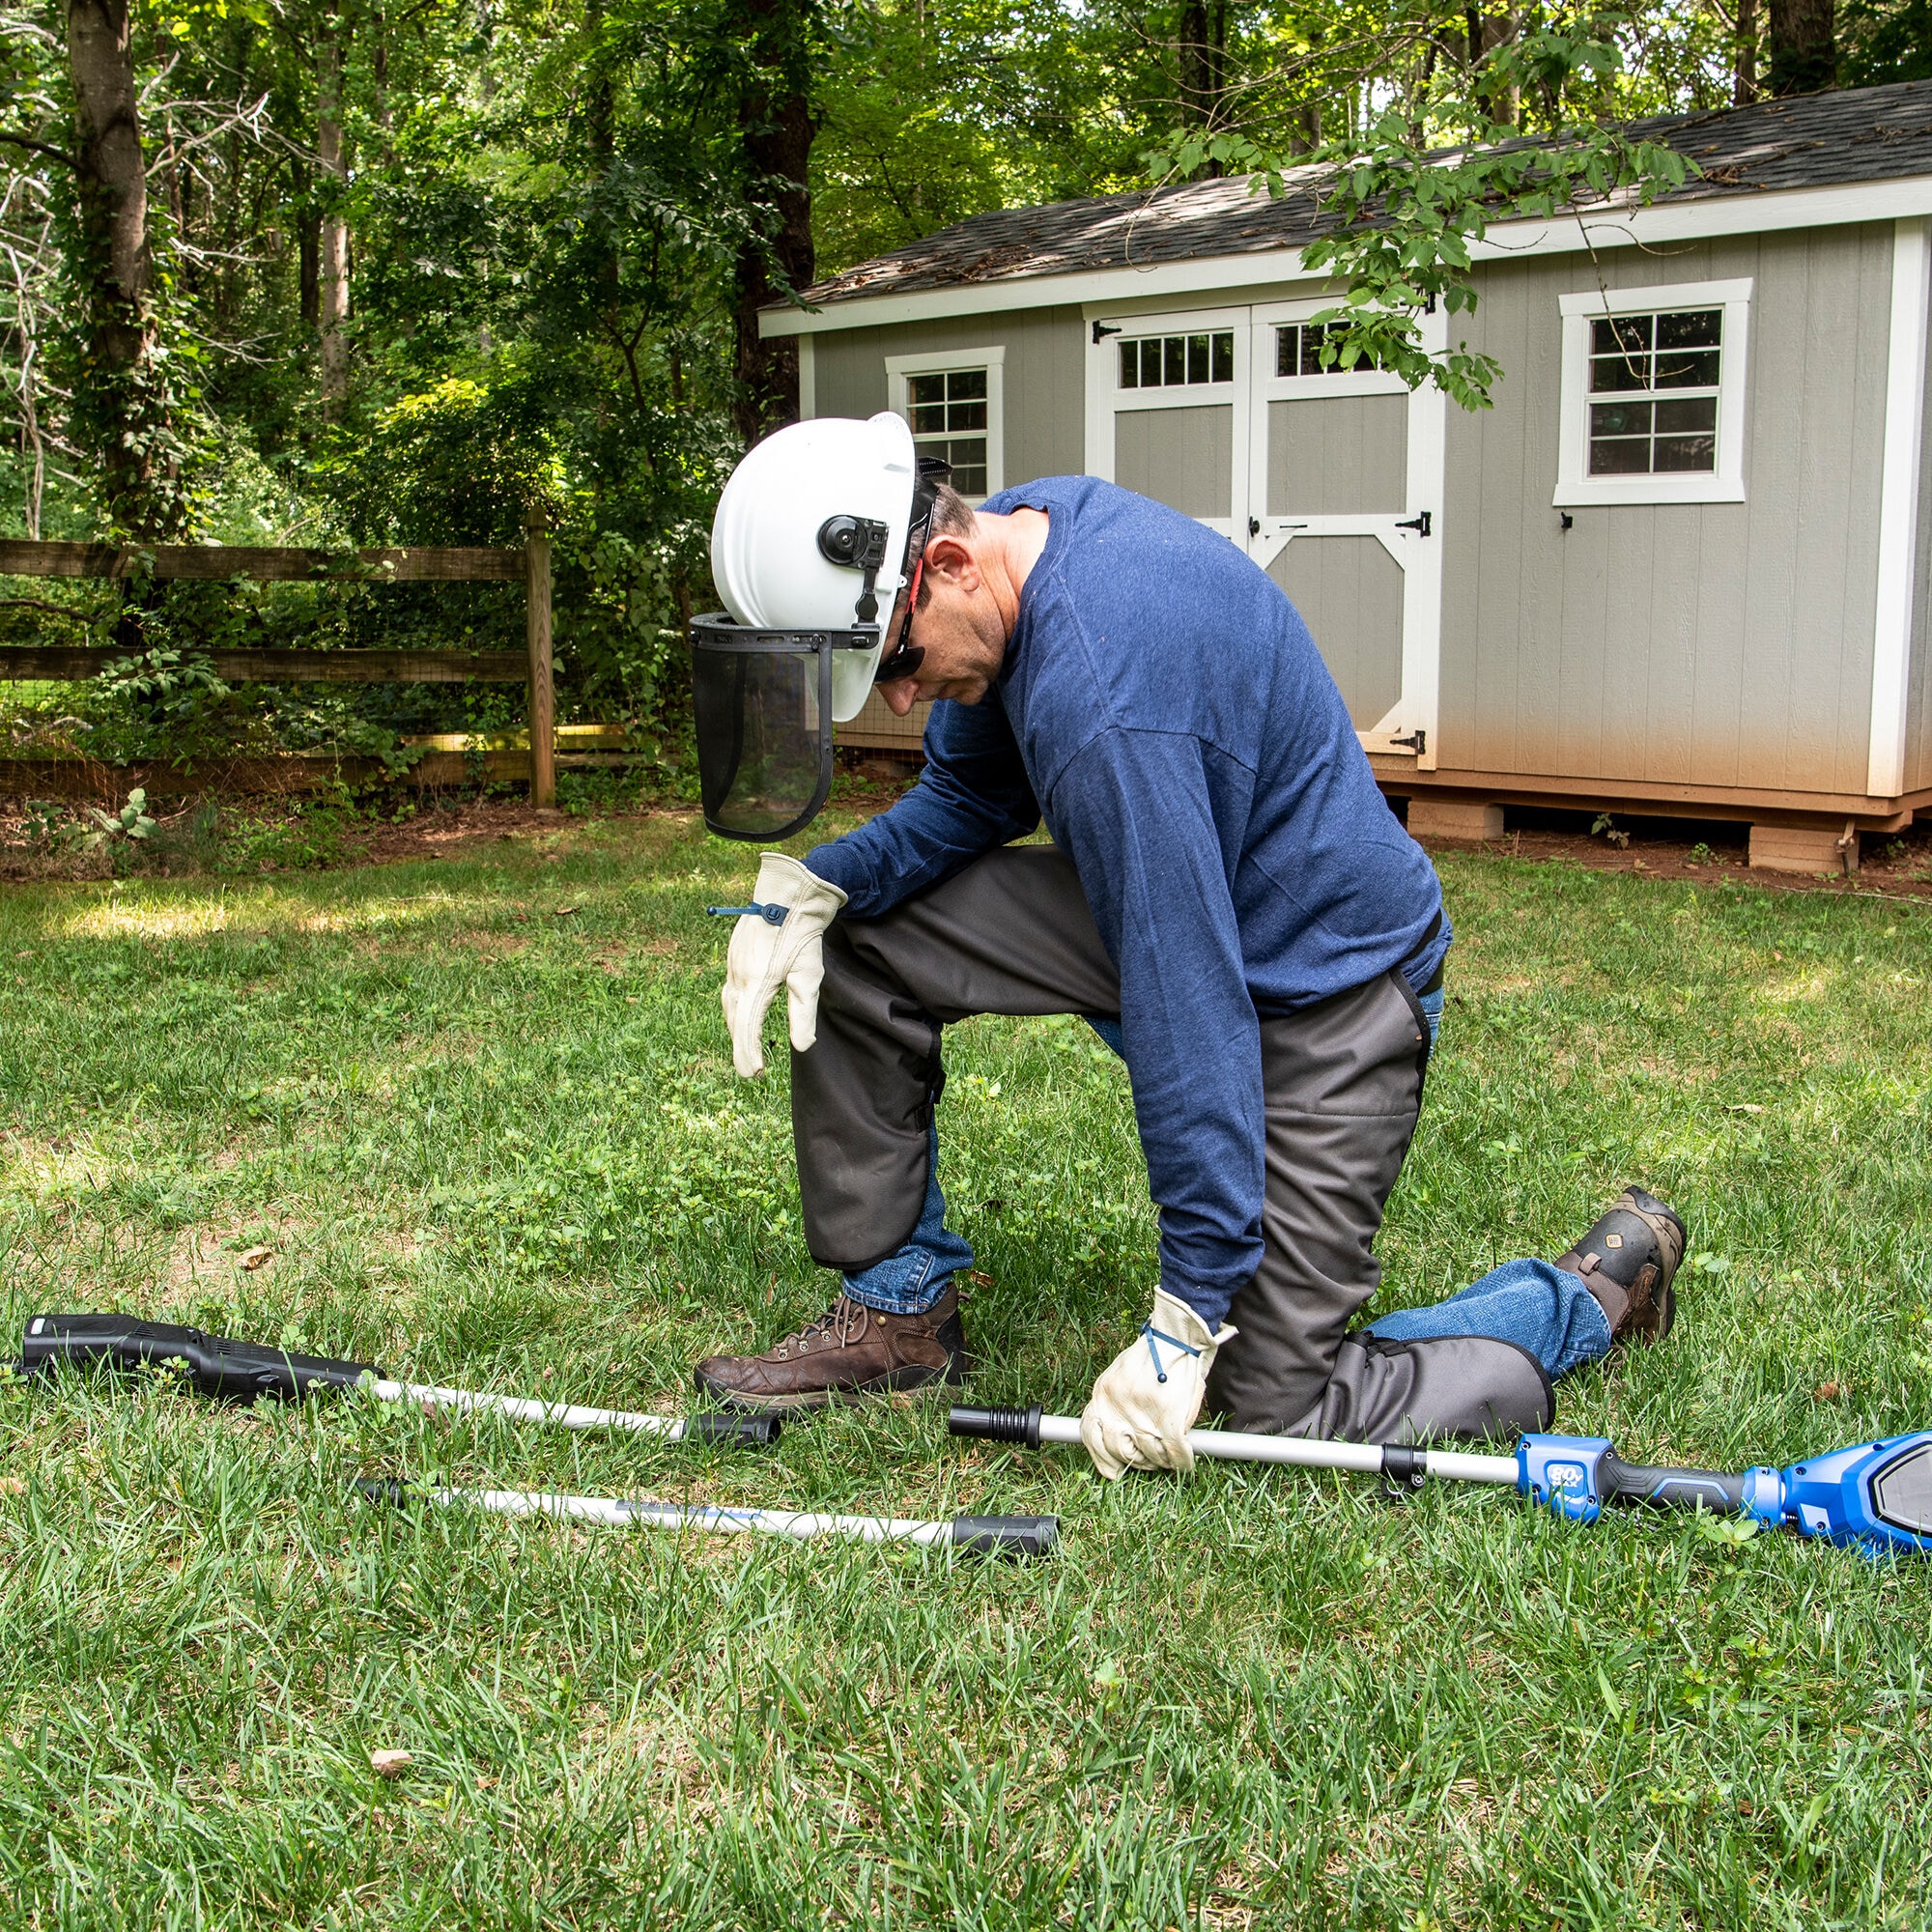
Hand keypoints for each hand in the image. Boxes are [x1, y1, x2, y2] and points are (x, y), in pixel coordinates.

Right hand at [720, 854, 847, 1077]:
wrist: (788, 894)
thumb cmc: (802, 935)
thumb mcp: (808, 976)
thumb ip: (803, 1014)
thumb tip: (802, 1047)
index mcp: (755, 984)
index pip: (747, 1029)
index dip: (749, 1054)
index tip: (754, 1074)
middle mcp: (738, 976)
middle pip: (734, 1020)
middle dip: (741, 1047)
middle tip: (752, 1071)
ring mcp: (732, 964)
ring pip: (729, 1005)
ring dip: (736, 1029)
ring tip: (746, 1048)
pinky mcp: (733, 955)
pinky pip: (729, 990)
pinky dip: (734, 1009)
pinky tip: (740, 1015)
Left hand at [1080, 1288, 1234, 1479]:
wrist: (1176, 1337)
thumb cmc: (1152, 1355)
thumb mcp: (1120, 1374)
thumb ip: (1115, 1402)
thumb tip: (1116, 1433)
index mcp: (1102, 1394)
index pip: (1090, 1435)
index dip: (1101, 1457)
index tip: (1112, 1469)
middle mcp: (1116, 1407)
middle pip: (1119, 1451)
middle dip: (1135, 1462)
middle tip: (1147, 1461)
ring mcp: (1142, 1415)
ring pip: (1149, 1456)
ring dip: (1161, 1461)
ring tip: (1168, 1456)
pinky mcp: (1167, 1419)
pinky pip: (1174, 1453)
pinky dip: (1182, 1461)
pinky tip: (1185, 1461)